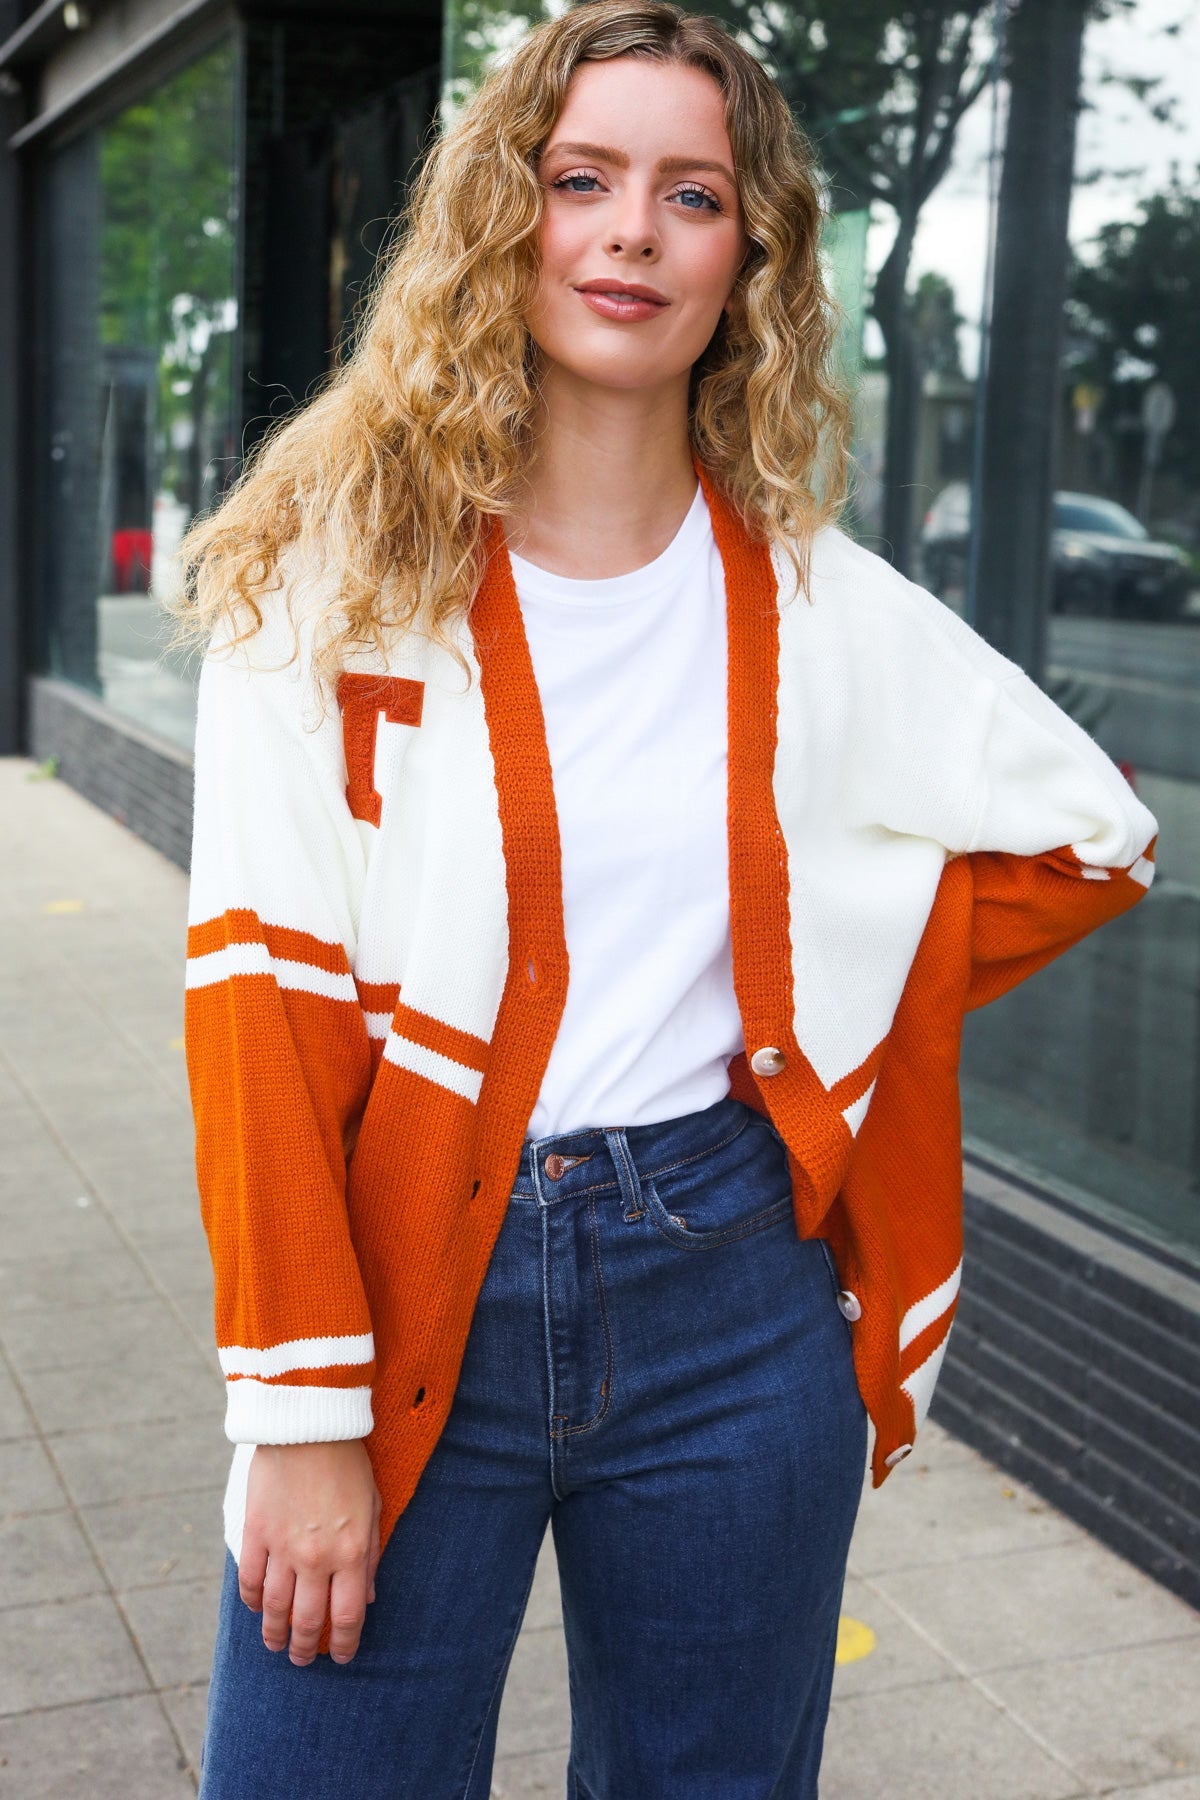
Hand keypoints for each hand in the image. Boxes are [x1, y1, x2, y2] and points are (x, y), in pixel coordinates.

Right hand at [238, 1440, 381, 1665]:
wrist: (309, 1425)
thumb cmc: (348, 1462)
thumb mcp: (372, 1507)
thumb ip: (370, 1555)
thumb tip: (366, 1598)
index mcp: (352, 1552)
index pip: (347, 1616)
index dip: (344, 1644)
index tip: (340, 1656)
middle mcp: (317, 1558)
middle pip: (307, 1620)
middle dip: (304, 1647)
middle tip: (302, 1660)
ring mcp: (283, 1548)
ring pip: (275, 1609)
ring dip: (275, 1634)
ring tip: (276, 1646)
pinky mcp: (256, 1533)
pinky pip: (250, 1581)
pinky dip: (253, 1601)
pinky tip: (257, 1608)